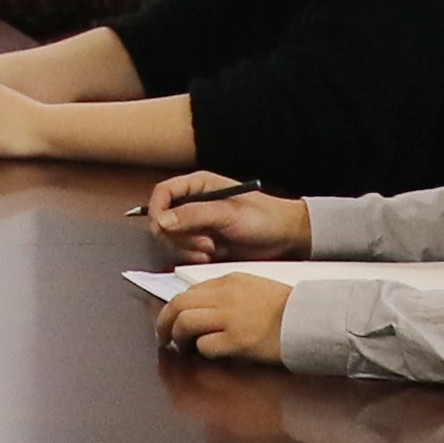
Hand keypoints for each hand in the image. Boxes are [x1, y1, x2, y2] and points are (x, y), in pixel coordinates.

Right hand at [145, 171, 308, 260]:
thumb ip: (194, 215)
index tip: (162, 228)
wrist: (286, 238)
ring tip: (211, 250)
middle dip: (178, 236)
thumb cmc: (265, 217)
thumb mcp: (228, 214)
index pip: (163, 193)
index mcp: (199, 186)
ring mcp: (198, 224)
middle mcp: (194, 203)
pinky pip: (184, 251)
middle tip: (202, 243)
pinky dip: (193, 257)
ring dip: (187, 248)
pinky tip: (212, 256)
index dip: (157, 210)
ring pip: (171, 238)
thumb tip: (162, 220)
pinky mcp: (203, 242)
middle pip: (163, 219)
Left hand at [154, 272, 293, 363]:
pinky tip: (205, 355)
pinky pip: (205, 345)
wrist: (313, 319)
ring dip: (177, 337)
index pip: (189, 292)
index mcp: (229, 281)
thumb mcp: (255, 289)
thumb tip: (205, 311)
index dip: (175, 308)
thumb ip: (228, 295)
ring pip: (185, 322)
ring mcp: (231, 317)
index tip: (172, 320)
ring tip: (180, 348)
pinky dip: (200, 351)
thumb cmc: (289, 308)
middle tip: (163, 337)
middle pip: (178, 304)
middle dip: (164, 322)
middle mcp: (225, 296)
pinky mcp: (238, 340)